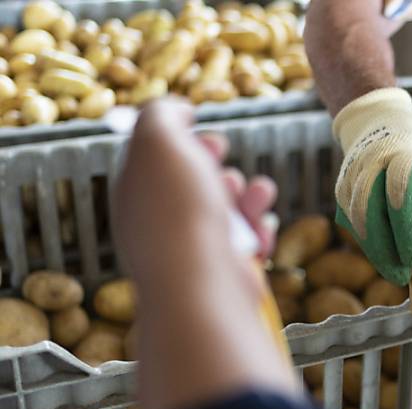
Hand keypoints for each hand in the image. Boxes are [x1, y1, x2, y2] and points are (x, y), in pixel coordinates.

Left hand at [113, 98, 295, 408]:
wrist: (203, 282)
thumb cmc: (178, 211)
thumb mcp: (159, 141)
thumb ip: (161, 115)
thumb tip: (175, 110)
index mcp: (135, 195)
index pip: (153, 161)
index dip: (178, 139)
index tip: (198, 129)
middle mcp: (159, 225)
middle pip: (191, 184)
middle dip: (214, 165)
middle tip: (222, 156)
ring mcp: (193, 251)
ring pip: (227, 211)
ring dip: (247, 195)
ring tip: (257, 193)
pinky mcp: (225, 272)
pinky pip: (247, 242)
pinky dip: (259, 230)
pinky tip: (262, 227)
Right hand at [332, 88, 411, 284]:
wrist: (380, 122)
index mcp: (406, 154)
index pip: (402, 191)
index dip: (408, 228)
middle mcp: (374, 162)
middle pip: (372, 210)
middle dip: (387, 249)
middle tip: (405, 277)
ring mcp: (352, 175)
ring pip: (358, 220)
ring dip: (376, 251)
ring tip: (397, 274)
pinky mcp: (341, 189)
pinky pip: (352, 223)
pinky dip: (368, 244)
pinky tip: (385, 259)